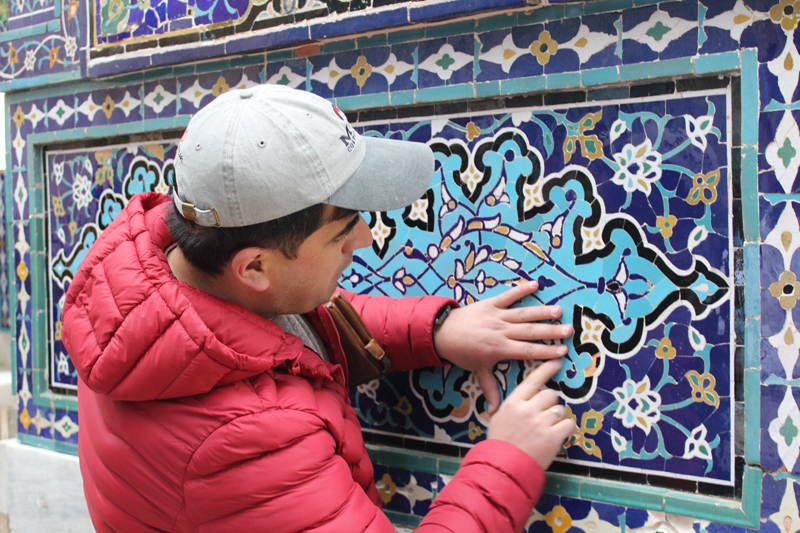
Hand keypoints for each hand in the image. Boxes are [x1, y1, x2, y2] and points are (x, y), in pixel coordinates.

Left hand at [433, 280, 572, 412]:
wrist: (442, 333)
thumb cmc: (461, 353)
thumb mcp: (477, 371)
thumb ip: (490, 389)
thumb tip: (496, 412)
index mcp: (500, 349)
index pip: (528, 351)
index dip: (546, 351)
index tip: (563, 351)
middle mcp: (501, 331)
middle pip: (530, 332)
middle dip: (551, 331)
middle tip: (568, 330)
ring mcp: (496, 316)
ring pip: (523, 313)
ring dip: (542, 312)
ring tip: (559, 311)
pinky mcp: (490, 303)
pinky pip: (508, 295)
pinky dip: (520, 289)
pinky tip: (535, 284)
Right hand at [487, 359, 574, 468]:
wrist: (504, 467)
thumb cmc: (500, 443)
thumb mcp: (499, 418)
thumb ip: (514, 406)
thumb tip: (526, 398)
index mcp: (513, 403)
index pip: (533, 380)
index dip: (547, 369)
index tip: (557, 362)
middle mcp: (528, 410)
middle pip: (550, 394)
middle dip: (550, 403)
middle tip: (544, 415)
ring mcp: (541, 423)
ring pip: (560, 410)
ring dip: (557, 418)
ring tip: (546, 430)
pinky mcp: (552, 437)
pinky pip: (568, 424)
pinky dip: (564, 429)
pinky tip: (555, 435)